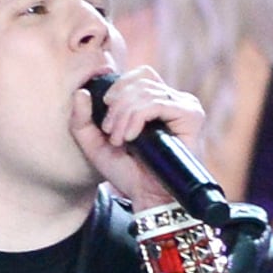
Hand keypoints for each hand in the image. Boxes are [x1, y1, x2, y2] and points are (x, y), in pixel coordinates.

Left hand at [70, 68, 208, 210]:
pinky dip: (138, 117)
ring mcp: (185, 107)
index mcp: (157, 101)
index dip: (119, 87)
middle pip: (141, 80)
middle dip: (117, 105)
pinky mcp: (191, 117)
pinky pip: (157, 103)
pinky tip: (132, 137)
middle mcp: (174, 101)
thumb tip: (80, 92)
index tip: (106, 111)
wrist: (148, 197)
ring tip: (120, 140)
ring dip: (125, 115)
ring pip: (146, 91)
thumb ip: (80, 119)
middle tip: (111, 132)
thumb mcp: (94, 144)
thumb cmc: (126, 173)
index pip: (140, 75)